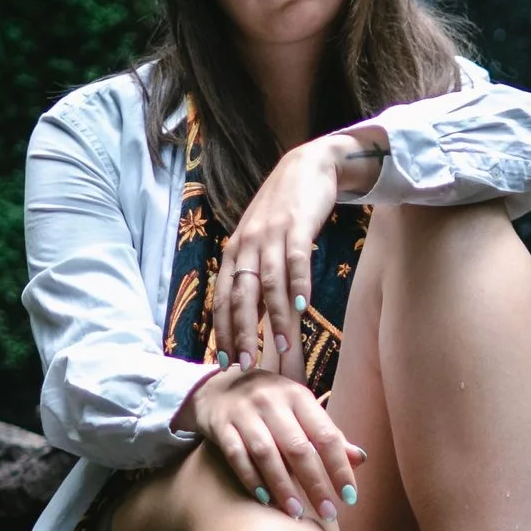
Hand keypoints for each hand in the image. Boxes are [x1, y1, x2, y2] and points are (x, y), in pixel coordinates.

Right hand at [182, 364, 363, 526]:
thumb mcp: (300, 410)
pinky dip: (251, 479)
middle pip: (298, 447)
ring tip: (296, 513)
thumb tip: (360, 459)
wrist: (217, 387)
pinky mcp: (221, 425)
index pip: (326, 435)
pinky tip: (265, 499)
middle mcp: (272, 401)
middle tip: (328, 513)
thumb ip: (327, 434)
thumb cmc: (270, 404)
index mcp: (298, 397)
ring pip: (266, 454)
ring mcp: (244, 412)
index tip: (349, 497)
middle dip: (315, 484)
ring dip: (283, 486)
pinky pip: (237, 456)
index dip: (339, 467)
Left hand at [214, 130, 380, 375]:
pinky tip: (302, 306)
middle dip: (242, 332)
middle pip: (240, 295)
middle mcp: (247, 244)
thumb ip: (254, 275)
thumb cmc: (283, 212)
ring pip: (268, 282)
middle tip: (245, 364)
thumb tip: (249, 318)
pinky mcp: (297, 225)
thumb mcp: (259, 242)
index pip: (223, 298)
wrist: (308, 166)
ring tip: (279, 346)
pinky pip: (296, 259)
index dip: (223, 331)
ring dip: (273, 316)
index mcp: (234, 252)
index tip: (225, 362)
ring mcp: (271, 234)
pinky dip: (298, 283)